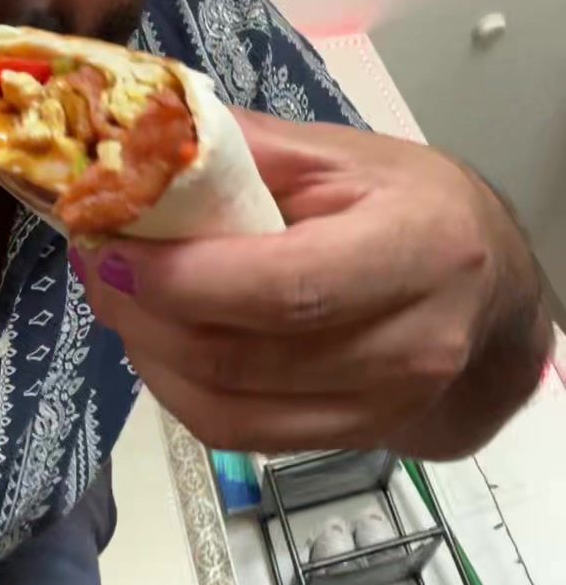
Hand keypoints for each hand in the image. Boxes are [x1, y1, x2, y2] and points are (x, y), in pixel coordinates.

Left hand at [71, 111, 548, 459]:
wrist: (485, 291)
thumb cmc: (412, 206)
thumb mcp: (340, 155)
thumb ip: (242, 149)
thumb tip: (137, 143)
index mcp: (416, 249)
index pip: (285, 286)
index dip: (183, 278)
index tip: (111, 244)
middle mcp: (411, 345)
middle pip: (243, 359)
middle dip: (144, 315)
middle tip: (98, 263)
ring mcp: (383, 408)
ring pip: (228, 412)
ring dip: (149, 357)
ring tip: (118, 299)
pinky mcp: (351, 441)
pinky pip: (239, 435)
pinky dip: (179, 391)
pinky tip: (160, 341)